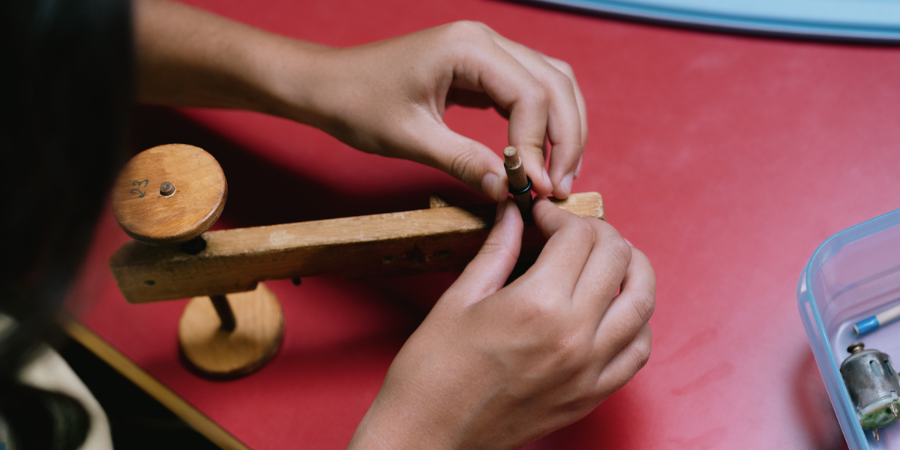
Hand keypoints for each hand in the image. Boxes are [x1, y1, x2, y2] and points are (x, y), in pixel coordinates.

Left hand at [276, 21, 587, 199]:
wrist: (327, 85)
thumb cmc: (357, 103)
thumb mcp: (410, 139)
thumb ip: (463, 162)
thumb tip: (508, 191)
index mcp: (468, 48)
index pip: (531, 96)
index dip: (540, 146)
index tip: (536, 189)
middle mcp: (485, 40)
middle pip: (555, 84)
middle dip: (565, 138)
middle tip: (560, 188)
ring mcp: (486, 50)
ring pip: (551, 83)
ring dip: (562, 129)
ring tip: (557, 176)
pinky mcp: (481, 68)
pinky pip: (529, 89)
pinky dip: (542, 123)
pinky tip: (537, 157)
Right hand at [349, 198, 655, 448]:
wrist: (428, 435)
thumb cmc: (433, 371)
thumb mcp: (459, 299)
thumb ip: (497, 250)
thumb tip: (513, 214)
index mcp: (537, 303)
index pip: (579, 236)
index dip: (560, 215)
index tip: (541, 216)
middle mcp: (573, 335)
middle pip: (618, 258)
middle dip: (597, 233)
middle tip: (570, 233)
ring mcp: (588, 369)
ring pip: (642, 301)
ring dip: (631, 269)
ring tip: (607, 260)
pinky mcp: (590, 396)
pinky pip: (638, 351)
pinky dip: (636, 322)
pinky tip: (615, 310)